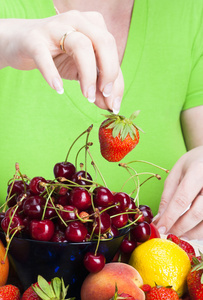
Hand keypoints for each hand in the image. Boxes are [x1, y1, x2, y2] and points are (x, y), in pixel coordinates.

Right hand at [0, 11, 123, 112]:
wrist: (21, 43)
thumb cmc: (56, 55)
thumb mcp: (81, 69)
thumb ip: (98, 84)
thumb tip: (111, 105)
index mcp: (93, 25)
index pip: (112, 52)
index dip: (116, 81)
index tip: (114, 104)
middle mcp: (77, 20)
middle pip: (103, 42)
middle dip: (109, 72)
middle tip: (103, 95)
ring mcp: (54, 27)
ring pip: (80, 45)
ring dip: (88, 75)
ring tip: (87, 96)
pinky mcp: (34, 39)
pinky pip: (44, 55)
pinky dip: (52, 74)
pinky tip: (58, 89)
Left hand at [154, 146, 202, 239]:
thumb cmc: (194, 163)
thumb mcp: (177, 172)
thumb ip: (168, 194)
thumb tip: (160, 217)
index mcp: (198, 171)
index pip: (182, 198)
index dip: (170, 216)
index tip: (160, 227)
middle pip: (197, 213)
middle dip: (180, 227)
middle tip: (167, 233)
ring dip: (191, 232)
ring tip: (178, 234)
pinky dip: (201, 231)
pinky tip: (191, 231)